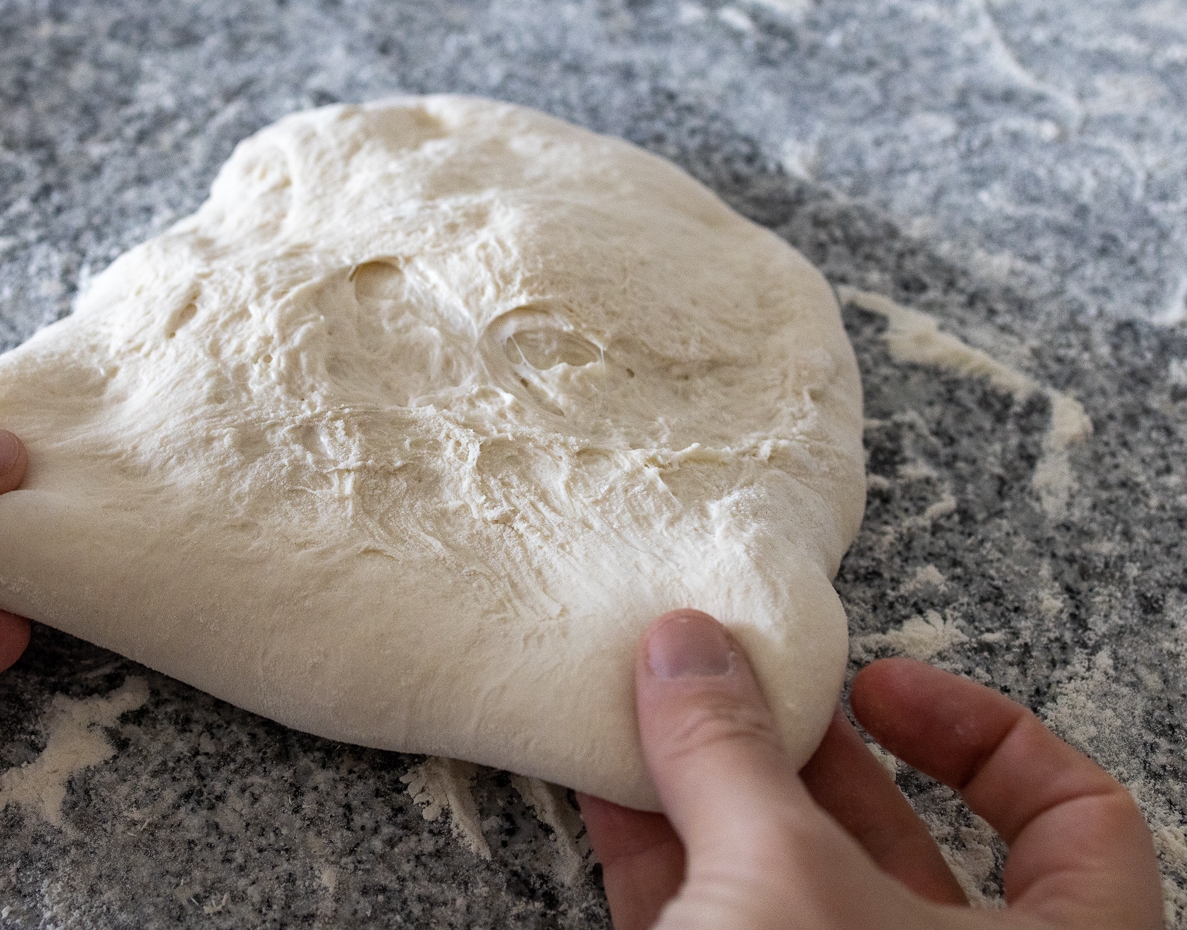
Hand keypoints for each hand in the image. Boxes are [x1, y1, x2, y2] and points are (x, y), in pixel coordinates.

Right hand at [579, 610, 1164, 929]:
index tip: (889, 683)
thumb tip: (686, 646)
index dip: (989, 735)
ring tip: (654, 706)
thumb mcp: (781, 880)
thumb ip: (733, 756)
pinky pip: (707, 917)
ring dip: (713, 792)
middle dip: (808, 750)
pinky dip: (657, 854)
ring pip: (785, 883)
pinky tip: (604, 785)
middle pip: (900, 838)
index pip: (1082, 820)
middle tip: (745, 683)